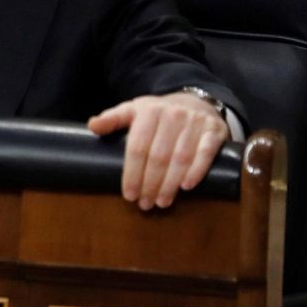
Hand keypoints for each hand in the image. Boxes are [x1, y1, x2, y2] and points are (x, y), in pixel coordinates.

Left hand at [88, 92, 227, 210]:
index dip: (132, 173)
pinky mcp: (215, 131)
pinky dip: (197, 171)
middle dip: (150, 184)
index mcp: (149, 111)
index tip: (129, 194)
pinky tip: (186, 187)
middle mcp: (172, 115)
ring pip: (181, 158)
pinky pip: (206, 153)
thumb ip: (112, 119)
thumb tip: (92, 126)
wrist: (195, 102)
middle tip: (145, 204)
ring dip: (170, 184)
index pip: (137, 147)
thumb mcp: (133, 111)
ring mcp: (195, 123)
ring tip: (162, 202)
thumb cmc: (158, 113)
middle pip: (158, 156)